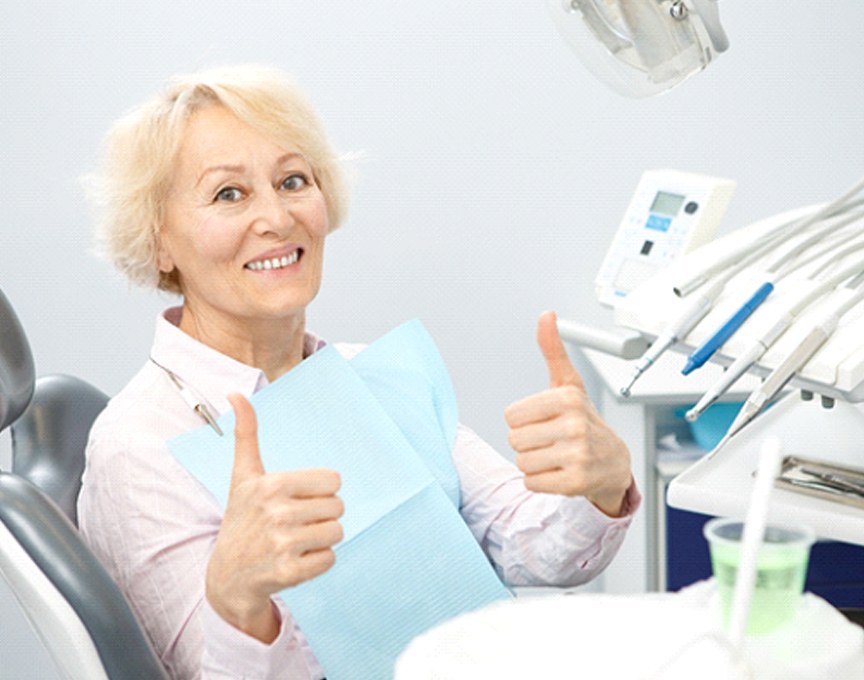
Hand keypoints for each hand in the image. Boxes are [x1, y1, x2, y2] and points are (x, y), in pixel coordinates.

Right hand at [205, 393, 343, 641]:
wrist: (227, 576)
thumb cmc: (242, 519)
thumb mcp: (243, 476)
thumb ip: (246, 434)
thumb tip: (236, 394)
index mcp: (273, 484)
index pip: (334, 480)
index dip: (320, 491)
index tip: (297, 500)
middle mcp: (277, 512)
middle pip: (338, 507)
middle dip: (322, 516)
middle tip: (295, 524)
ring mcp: (283, 544)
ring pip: (337, 532)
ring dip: (321, 539)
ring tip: (296, 541)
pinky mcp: (290, 573)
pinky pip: (330, 559)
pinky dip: (317, 562)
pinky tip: (295, 561)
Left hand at [504, 311, 631, 516]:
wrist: (614, 463)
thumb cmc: (584, 421)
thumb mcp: (568, 384)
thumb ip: (552, 350)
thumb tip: (546, 315)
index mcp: (567, 398)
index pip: (511, 415)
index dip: (524, 420)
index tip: (546, 420)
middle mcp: (575, 425)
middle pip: (514, 440)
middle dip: (528, 443)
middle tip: (552, 440)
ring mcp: (578, 455)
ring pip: (522, 462)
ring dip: (534, 463)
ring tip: (556, 456)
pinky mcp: (576, 483)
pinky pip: (532, 483)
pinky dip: (540, 481)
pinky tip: (559, 473)